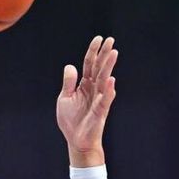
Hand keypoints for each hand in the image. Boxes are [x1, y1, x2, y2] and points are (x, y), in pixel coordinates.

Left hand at [56, 36, 117, 161]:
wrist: (76, 140)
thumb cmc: (71, 121)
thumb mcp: (64, 98)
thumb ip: (68, 83)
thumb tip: (70, 66)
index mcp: (84, 85)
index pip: (89, 65)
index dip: (93, 52)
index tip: (99, 38)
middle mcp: (93, 89)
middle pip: (99, 68)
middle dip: (104, 54)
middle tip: (111, 40)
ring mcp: (98, 99)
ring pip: (104, 80)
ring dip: (108, 67)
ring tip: (113, 53)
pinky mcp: (100, 112)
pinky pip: (105, 100)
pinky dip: (108, 90)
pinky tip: (111, 80)